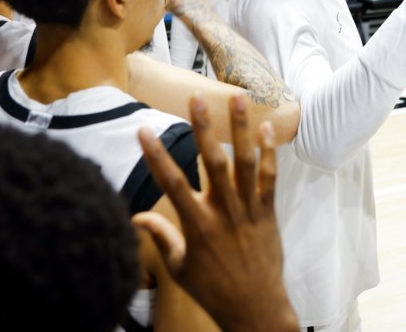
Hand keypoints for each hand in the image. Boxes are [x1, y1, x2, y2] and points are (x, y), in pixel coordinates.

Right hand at [133, 95, 297, 331]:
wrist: (254, 308)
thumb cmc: (212, 289)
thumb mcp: (178, 266)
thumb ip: (160, 235)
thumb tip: (135, 216)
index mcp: (196, 225)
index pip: (171, 183)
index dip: (155, 156)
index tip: (142, 131)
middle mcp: (223, 211)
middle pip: (212, 162)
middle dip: (204, 128)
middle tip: (197, 99)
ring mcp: (248, 209)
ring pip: (245, 162)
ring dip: (241, 128)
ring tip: (238, 98)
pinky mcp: (268, 211)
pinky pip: (269, 177)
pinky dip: (269, 152)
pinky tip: (266, 129)